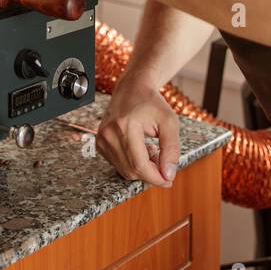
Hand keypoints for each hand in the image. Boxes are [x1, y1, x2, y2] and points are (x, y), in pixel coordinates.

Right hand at [96, 73, 180, 188]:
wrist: (132, 89)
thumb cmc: (151, 103)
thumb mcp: (169, 122)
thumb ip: (171, 149)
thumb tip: (168, 174)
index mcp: (125, 126)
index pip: (139, 165)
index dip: (155, 178)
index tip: (169, 180)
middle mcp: (109, 133)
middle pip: (131, 171)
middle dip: (150, 173)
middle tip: (163, 162)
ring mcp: (101, 139)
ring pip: (124, 171)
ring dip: (142, 168)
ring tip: (152, 151)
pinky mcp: (99, 143)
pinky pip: (118, 164)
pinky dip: (132, 163)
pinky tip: (141, 150)